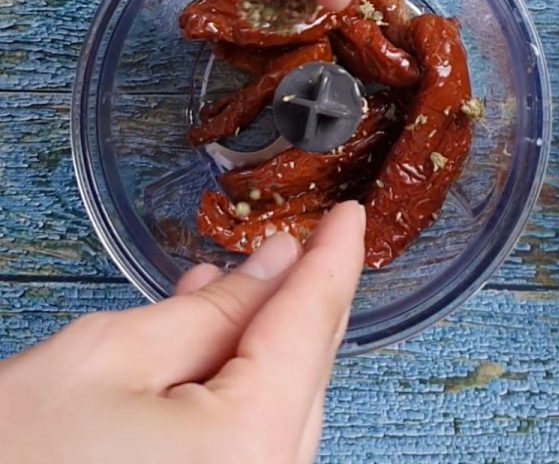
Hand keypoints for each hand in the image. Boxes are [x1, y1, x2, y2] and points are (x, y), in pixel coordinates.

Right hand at [0, 202, 364, 463]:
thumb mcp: (107, 360)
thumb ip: (210, 311)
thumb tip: (275, 266)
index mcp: (249, 446)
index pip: (312, 321)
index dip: (334, 256)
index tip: (350, 218)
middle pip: (307, 364)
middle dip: (297, 296)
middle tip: (291, 246)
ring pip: (283, 400)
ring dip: (261, 339)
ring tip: (228, 288)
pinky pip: (254, 439)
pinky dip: (239, 385)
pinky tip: (209, 348)